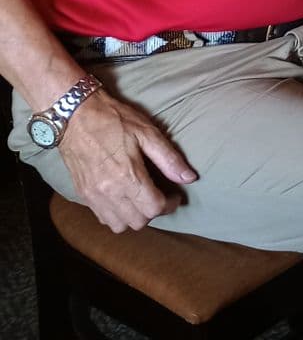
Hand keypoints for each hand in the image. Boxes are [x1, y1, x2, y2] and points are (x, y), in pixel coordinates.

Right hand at [58, 91, 197, 232]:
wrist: (75, 116)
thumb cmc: (114, 120)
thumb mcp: (148, 133)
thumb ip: (169, 159)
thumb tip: (189, 178)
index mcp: (127, 177)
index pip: (154, 208)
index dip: (170, 204)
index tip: (174, 195)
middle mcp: (108, 192)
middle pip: (137, 222)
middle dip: (154, 212)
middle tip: (160, 195)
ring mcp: (92, 196)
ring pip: (118, 225)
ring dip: (134, 217)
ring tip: (142, 199)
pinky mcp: (82, 194)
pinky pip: (102, 218)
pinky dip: (116, 215)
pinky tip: (123, 199)